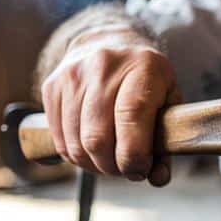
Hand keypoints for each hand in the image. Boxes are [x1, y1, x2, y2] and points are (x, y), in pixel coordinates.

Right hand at [40, 30, 180, 185]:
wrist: (109, 42)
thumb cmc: (145, 80)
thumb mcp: (168, 101)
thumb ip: (167, 141)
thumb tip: (157, 178)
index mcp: (143, 66)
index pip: (131, 115)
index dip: (133, 154)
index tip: (139, 171)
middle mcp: (104, 65)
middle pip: (97, 137)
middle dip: (112, 166)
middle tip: (126, 170)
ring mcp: (73, 74)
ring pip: (75, 143)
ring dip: (93, 165)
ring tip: (110, 161)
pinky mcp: (51, 86)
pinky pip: (59, 139)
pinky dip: (76, 156)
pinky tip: (91, 151)